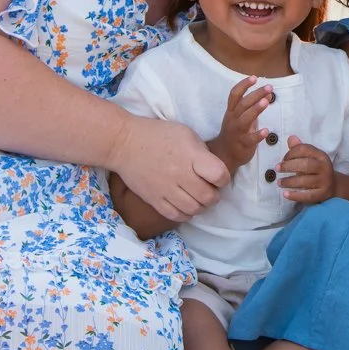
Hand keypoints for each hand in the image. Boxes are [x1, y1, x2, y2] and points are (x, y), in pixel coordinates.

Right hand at [107, 115, 228, 223]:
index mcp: (190, 155)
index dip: (224, 178)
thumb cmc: (158, 134)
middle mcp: (179, 174)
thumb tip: (213, 170)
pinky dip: (186, 214)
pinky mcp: (154, 200)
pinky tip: (186, 205)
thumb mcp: (186, 134)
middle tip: (211, 189)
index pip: (218, 175)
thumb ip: (202, 152)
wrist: (125, 143)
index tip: (219, 176)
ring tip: (199, 198)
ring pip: (193, 209)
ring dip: (201, 206)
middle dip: (215, 195)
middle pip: (208, 197)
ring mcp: (166, 189)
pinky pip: (176, 216)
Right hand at [207, 76, 273, 171]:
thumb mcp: (243, 117)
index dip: (243, 85)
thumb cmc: (235, 133)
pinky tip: (266, 131)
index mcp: (231, 111)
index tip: (254, 77)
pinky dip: (258, 135)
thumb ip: (255, 106)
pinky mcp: (243, 144)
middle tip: (269, 87)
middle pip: (243, 104)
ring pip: (245, 119)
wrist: (224, 155)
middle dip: (256, 94)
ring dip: (255, 109)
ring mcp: (237, 132)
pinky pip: (250, 139)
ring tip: (266, 102)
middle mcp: (233, 120)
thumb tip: (268, 94)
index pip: (235, 95)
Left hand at [276, 135, 335, 203]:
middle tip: (277, 169)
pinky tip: (285, 194)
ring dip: (289, 182)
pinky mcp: (322, 194)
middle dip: (289, 166)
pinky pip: (308, 196)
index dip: (291, 153)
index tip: (283, 159)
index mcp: (320, 155)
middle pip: (305, 164)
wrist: (333, 185)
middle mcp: (324, 167)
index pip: (304, 149)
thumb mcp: (310, 157)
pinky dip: (295, 195)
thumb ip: (299, 148)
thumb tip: (291, 138)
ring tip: (279, 182)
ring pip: (305, 181)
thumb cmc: (316, 169)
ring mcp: (324, 181)